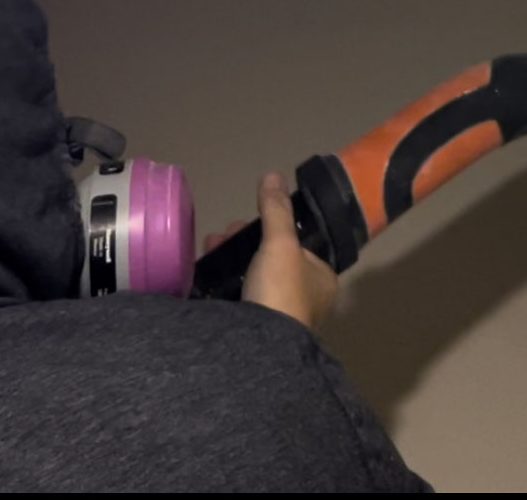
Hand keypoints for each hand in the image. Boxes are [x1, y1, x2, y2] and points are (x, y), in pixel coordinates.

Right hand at [203, 173, 339, 330]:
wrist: (258, 353)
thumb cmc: (280, 293)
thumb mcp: (280, 243)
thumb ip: (276, 210)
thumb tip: (273, 175)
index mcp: (322, 279)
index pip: (298, 247)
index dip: (272, 231)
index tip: (247, 224)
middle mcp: (305, 301)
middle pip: (272, 262)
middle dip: (244, 245)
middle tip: (221, 236)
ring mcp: (279, 321)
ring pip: (253, 281)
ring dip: (231, 263)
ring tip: (209, 249)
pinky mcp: (254, 336)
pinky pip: (238, 302)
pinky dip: (223, 287)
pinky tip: (204, 277)